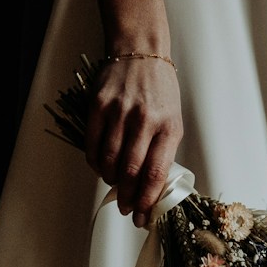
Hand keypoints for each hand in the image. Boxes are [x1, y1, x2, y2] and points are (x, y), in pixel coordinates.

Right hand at [83, 56, 183, 228]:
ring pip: (110, 161)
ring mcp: (120, 113)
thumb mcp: (173, 120)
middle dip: (127, 198)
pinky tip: (101, 167)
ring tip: (114, 186)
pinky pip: (93, 145)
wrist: (140, 51)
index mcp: (168, 128)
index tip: (142, 215)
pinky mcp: (99, 106)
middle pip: (131, 172)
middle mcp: (144, 121)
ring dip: (110, 181)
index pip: (156, 174)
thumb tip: (151, 187)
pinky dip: (96, 163)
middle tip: (126, 208)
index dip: (147, 200)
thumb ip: (163, 151)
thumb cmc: (160, 90)